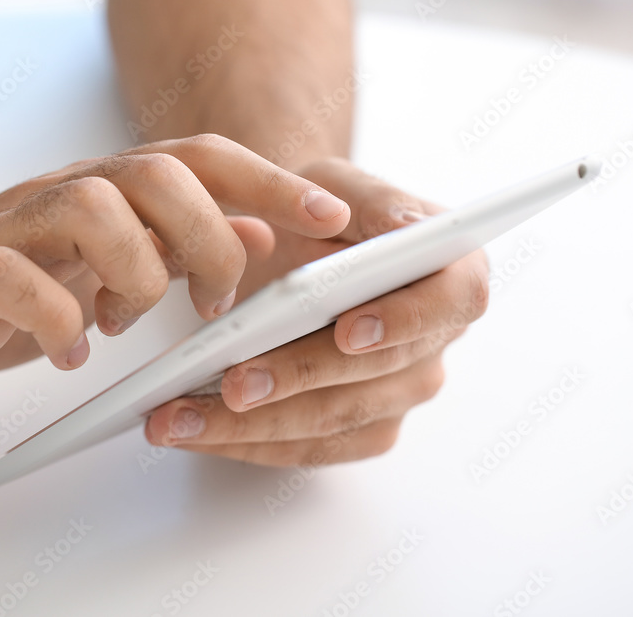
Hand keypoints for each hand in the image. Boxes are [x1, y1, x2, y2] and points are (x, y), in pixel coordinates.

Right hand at [0, 135, 350, 413]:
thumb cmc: (6, 293)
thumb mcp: (109, 270)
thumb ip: (181, 246)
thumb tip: (263, 234)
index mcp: (105, 193)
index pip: (199, 160)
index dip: (269, 183)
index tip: (332, 218)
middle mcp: (61, 195)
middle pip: (156, 173)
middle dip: (207, 240)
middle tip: (210, 307)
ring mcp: (9, 230)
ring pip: (91, 206)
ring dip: (131, 274)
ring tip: (121, 322)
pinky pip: (15, 277)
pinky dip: (56, 320)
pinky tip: (67, 350)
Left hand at [145, 158, 489, 464]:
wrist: (289, 247)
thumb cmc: (318, 211)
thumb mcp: (339, 183)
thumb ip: (373, 199)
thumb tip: (407, 225)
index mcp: (453, 276)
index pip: (452, 303)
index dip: (405, 321)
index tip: (348, 329)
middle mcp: (434, 344)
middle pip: (378, 377)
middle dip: (298, 380)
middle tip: (233, 384)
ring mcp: (398, 394)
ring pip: (331, 422)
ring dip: (252, 426)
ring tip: (179, 415)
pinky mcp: (356, 429)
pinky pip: (303, 449)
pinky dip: (243, 443)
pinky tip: (192, 429)